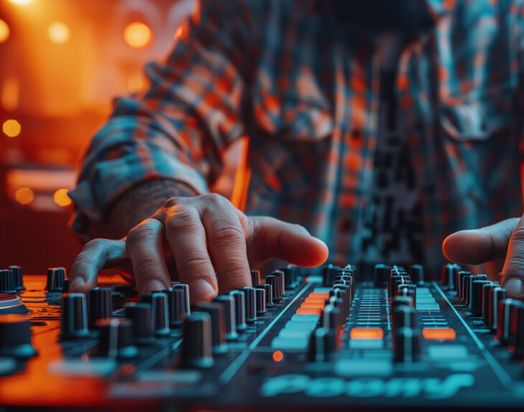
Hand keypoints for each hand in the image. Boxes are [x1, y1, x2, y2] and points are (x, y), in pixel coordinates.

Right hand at [69, 193, 328, 300]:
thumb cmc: (229, 236)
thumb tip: (322, 253)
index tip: (244, 291)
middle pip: (184, 231)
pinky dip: (87, 268)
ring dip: (149, 269)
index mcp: (217, 210)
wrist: (189, 224)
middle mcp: (180, 215)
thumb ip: (291, 242)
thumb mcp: (262, 235)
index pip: (227, 232)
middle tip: (204, 296)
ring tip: (159, 299)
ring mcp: (148, 228)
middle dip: (194, 264)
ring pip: (142, 240)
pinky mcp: (120, 245)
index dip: (234, 261)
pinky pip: (98, 251)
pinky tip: (85, 292)